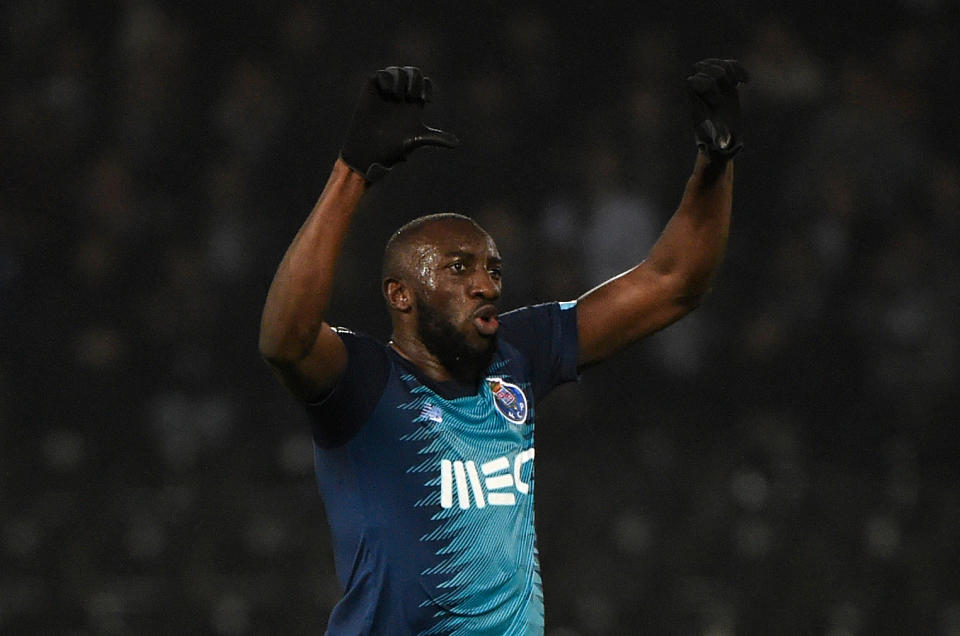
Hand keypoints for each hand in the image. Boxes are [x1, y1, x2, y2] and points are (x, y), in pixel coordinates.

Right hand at [340, 66, 459, 181]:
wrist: (371, 149)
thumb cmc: (394, 147)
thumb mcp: (417, 139)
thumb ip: (436, 138)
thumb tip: (457, 143)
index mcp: (414, 103)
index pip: (425, 83)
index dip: (427, 87)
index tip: (426, 101)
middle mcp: (401, 95)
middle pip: (414, 73)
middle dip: (416, 81)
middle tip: (412, 96)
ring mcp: (387, 92)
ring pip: (399, 71)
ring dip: (402, 80)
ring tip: (398, 97)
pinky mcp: (373, 91)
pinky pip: (383, 74)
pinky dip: (388, 80)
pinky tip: (389, 93)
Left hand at [687, 58, 748, 158]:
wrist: (721, 138)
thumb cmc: (716, 143)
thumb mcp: (717, 143)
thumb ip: (719, 141)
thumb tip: (725, 144)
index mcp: (695, 102)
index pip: (691, 81)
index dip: (704, 85)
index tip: (719, 102)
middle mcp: (701, 91)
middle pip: (700, 66)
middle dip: (716, 72)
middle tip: (729, 84)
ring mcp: (713, 85)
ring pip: (715, 63)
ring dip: (729, 68)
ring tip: (738, 82)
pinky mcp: (725, 84)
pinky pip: (728, 65)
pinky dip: (738, 69)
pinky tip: (746, 81)